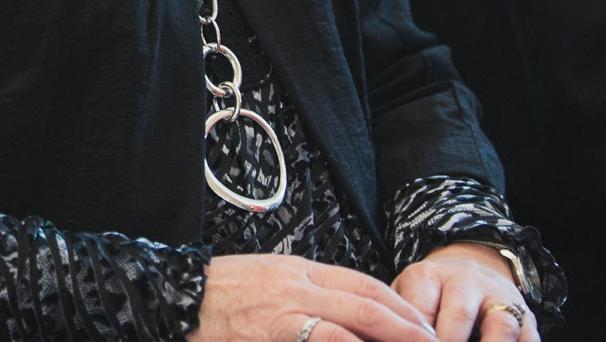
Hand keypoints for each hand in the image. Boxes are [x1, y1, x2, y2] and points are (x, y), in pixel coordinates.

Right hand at [191, 253, 438, 341]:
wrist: (171, 298)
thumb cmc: (215, 296)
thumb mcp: (263, 281)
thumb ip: (299, 293)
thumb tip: (336, 315)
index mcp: (297, 270)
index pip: (360, 281)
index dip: (395, 301)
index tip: (418, 320)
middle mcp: (297, 284)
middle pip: (366, 299)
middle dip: (406, 321)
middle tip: (433, 339)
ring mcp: (285, 309)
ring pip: (353, 320)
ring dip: (389, 335)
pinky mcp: (271, 331)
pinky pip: (323, 338)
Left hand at [390, 243, 538, 341]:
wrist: (471, 270)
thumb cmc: (428, 296)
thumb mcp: (406, 298)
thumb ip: (400, 319)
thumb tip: (380, 336)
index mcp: (428, 276)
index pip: (420, 308)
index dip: (417, 336)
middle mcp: (467, 281)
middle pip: (460, 313)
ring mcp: (500, 298)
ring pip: (501, 324)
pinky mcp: (527, 318)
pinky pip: (526, 338)